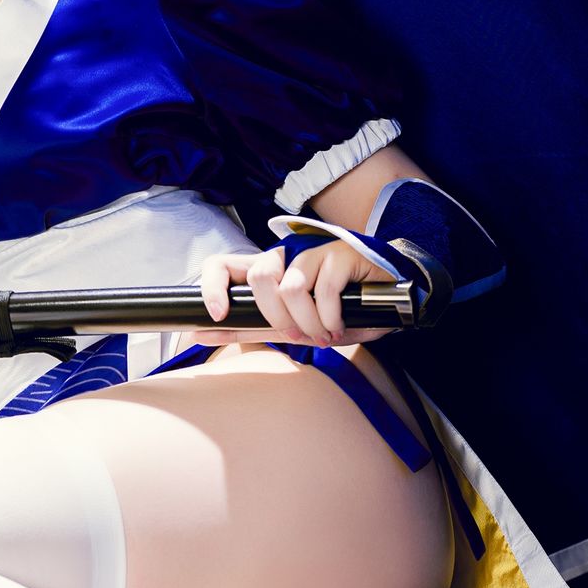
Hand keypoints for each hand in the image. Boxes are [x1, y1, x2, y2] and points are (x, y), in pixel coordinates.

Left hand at [199, 234, 396, 345]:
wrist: (390, 302)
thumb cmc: (338, 313)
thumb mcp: (290, 327)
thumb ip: (250, 329)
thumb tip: (197, 334)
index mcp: (270, 271)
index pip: (224, 264)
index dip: (212, 286)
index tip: (216, 315)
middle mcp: (288, 257)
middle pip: (259, 276)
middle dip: (276, 316)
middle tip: (297, 335)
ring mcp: (315, 252)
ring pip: (292, 286)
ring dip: (308, 322)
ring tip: (325, 334)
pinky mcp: (341, 253)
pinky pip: (324, 289)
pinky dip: (331, 317)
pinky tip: (339, 325)